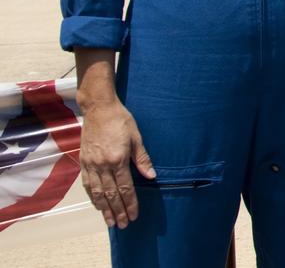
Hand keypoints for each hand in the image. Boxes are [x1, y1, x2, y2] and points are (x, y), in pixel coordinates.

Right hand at [78, 99, 154, 227]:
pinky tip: (97, 205)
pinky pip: (88, 184)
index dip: (130, 203)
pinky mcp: (84, 162)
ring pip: (97, 193)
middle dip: (118, 211)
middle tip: (123, 225)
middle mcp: (102, 165)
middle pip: (111, 194)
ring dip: (104, 209)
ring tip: (110, 221)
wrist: (98, 109)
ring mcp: (91, 164)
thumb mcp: (137, 137)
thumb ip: (142, 158)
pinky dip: (93, 197)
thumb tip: (151, 176)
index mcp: (118, 159)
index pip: (125, 188)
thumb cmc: (120, 120)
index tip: (134, 215)